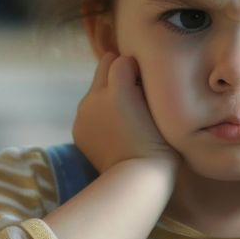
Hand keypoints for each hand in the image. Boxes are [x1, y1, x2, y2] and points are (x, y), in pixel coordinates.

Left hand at [72, 53, 178, 174]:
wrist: (136, 178)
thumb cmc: (160, 145)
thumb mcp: (162, 109)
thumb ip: (148, 83)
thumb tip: (139, 73)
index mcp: (117, 89)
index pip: (122, 59)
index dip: (136, 68)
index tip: (145, 82)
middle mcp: (95, 95)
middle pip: (104, 66)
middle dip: (118, 74)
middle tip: (135, 92)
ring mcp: (83, 113)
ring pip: (95, 89)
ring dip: (108, 94)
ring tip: (125, 115)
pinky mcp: (77, 128)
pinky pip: (88, 110)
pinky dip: (99, 114)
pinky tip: (113, 130)